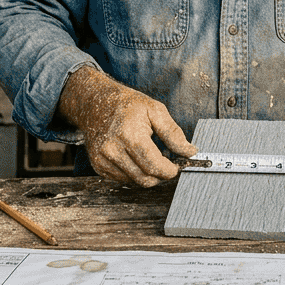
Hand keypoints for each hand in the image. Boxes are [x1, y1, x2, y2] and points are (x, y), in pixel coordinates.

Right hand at [57, 67, 195, 186]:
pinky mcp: (99, 166)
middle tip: (167, 162)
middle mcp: (112, 150)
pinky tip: (135, 157)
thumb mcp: (155, 110)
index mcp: (129, 135)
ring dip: (148, 174)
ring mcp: (103, 159)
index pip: (154, 166)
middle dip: (161, 174)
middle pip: (145, 178)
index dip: (170, 170)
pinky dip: (135, 172)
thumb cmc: (127, 104)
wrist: (95, 102)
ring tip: (150, 155)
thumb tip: (190, 151)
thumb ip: (173, 133)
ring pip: (135, 181)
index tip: (178, 165)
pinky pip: (124, 179)